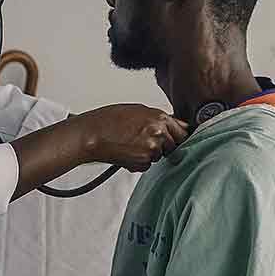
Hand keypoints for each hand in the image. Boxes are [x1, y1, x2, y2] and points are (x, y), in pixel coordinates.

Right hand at [75, 104, 189, 171]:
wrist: (91, 135)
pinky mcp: (143, 162)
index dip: (177, 136)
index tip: (173, 139)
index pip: (183, 132)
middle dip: (163, 146)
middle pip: (174, 146)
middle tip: (143, 141)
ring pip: (159, 156)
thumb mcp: (138, 110)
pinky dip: (139, 162)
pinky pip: (147, 165)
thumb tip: (177, 124)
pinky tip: (126, 152)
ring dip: (149, 154)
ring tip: (130, 144)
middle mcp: (159, 133)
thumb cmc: (109, 120)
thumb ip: (160, 118)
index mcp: (160, 118)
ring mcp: (152, 149)